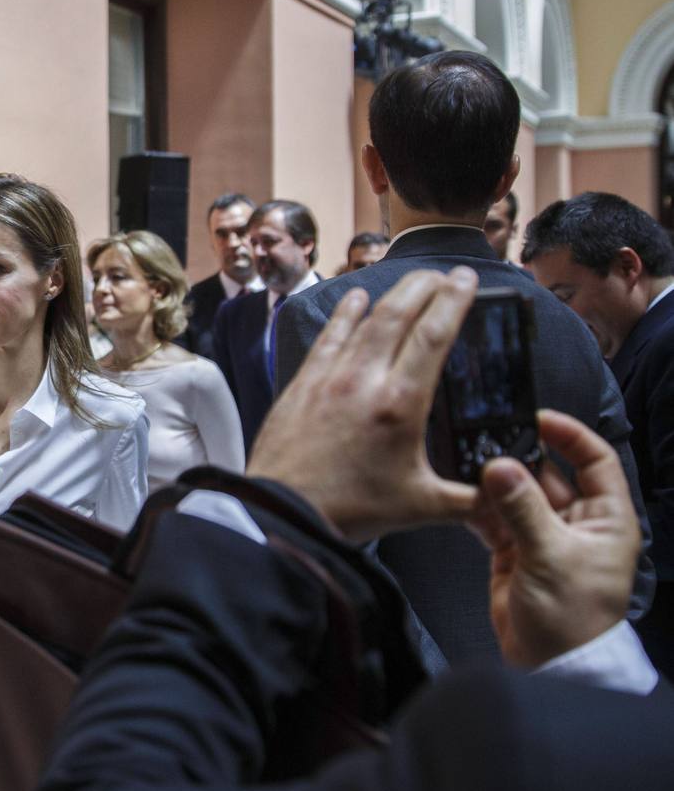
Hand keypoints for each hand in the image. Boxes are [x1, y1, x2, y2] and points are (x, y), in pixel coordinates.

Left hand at [249, 268, 478, 541]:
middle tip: (445, 276)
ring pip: (363, 319)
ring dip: (390, 294)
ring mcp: (329, 378)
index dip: (454, 300)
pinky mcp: (302, 384)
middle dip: (425, 286)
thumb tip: (505, 492)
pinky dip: (345, 313)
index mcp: (399, 403)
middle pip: (398, 314)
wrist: (283, 514)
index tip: (467, 279)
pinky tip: (355, 299)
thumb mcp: (420, 506)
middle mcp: (363, 380)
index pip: (433, 335)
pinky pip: (328, 337)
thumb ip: (470, 498)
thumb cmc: (348, 511)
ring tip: (411, 282)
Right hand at [470, 410, 639, 667]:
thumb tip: (499, 466)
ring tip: (470, 472)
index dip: (570, 435)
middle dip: (519, 459)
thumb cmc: (571, 618)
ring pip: (518, 494)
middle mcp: (576, 522)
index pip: (595, 461)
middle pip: (548, 474)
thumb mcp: (550, 555)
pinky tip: (463, 499)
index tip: (536, 418)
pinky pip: (496, 518)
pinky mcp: (515, 551)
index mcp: (605, 518)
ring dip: (495, 484)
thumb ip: (522, 508)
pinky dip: (479, 508)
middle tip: (488, 443)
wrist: (551, 665)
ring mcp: (544, 536)